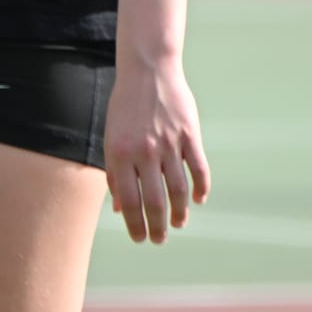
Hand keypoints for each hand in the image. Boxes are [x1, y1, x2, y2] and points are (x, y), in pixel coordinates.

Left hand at [103, 57, 211, 243]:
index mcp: (119, 153)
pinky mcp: (189, 134)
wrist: (146, 71)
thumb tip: (119, 208)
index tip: (140, 238)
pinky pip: (198, 169)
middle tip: (160, 239)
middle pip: (154, 200)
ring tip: (178, 223)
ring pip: (178, 189)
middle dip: (157, 226)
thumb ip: (114, 173)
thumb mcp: (111, 138)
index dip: (134, 224)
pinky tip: (198, 200)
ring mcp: (168, 143)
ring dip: (179, 212)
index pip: (128, 200)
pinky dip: (200, 188)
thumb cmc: (124, 108)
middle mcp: (143, 151)